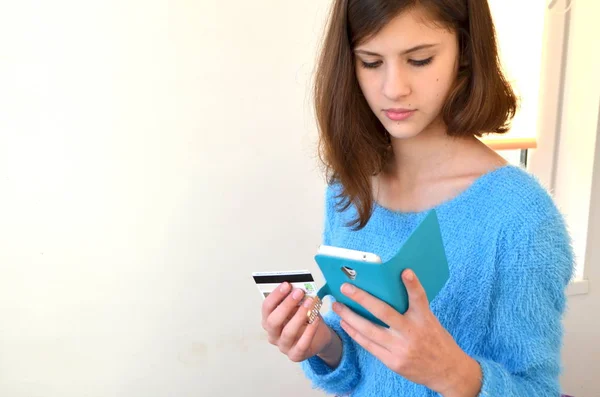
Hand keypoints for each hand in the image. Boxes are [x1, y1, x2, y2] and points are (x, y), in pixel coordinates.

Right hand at [261, 282, 338, 364]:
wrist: (319, 336)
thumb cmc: (306, 319)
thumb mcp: (299, 306)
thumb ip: (296, 299)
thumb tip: (297, 288)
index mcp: (269, 320)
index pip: (266, 308)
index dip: (275, 295)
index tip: (287, 284)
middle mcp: (273, 335)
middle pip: (273, 321)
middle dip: (286, 305)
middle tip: (299, 292)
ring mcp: (283, 347)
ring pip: (287, 332)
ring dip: (299, 316)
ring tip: (310, 303)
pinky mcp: (296, 355)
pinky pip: (302, 344)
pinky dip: (309, 331)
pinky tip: (316, 319)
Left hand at [332, 269, 481, 396]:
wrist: (448, 372)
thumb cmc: (437, 341)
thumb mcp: (430, 321)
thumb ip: (412, 309)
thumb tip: (386, 292)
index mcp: (425, 320)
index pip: (419, 298)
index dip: (413, 285)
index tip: (405, 271)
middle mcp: (412, 333)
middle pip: (384, 312)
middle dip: (362, 299)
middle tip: (346, 288)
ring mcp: (401, 349)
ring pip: (369, 330)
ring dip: (350, 317)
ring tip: (337, 306)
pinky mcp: (393, 362)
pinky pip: (369, 345)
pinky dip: (355, 333)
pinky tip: (345, 324)